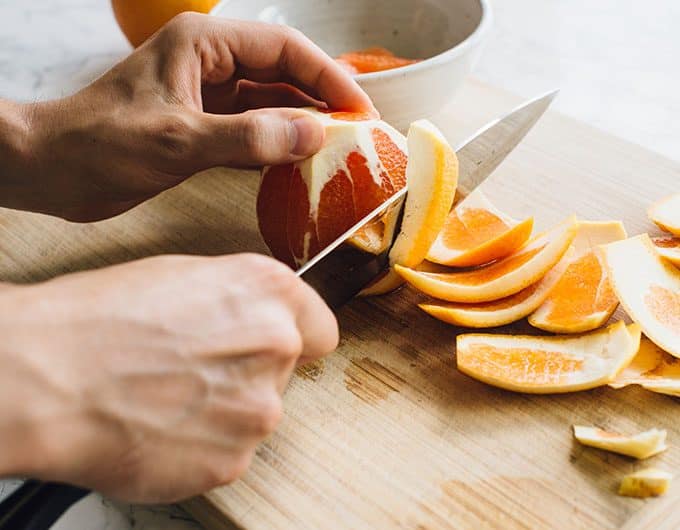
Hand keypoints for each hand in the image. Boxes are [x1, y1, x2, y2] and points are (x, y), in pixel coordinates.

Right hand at [0, 253, 337, 501]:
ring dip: (224, 412)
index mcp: (268, 291)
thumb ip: (239, 301)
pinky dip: (202, 446)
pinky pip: (229, 452)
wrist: (51, 377)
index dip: (297, 338)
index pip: (320, 329)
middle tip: (193, 371)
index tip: (279, 348)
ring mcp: (258, 408)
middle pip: (283, 372)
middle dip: (248, 373)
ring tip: (167, 399)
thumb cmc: (100, 319)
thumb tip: (254, 319)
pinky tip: (161, 428)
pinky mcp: (232, 459)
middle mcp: (276, 346)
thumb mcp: (184, 277)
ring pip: (255, 414)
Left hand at [5, 13, 374, 220]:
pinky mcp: (201, 129)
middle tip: (359, 134)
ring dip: (302, 126)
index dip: (327, 76)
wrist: (52, 170)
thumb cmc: (100, 144)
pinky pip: (253, 133)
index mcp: (204, 45)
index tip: (360, 109)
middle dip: (321, 102)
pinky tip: (299, 165)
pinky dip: (277, 148)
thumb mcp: (178, 139)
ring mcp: (207, 97)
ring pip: (270, 106)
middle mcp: (210, 65)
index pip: (283, 50)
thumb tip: (314, 136)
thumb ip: (248, 138)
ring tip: (338, 152)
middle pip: (283, 75)